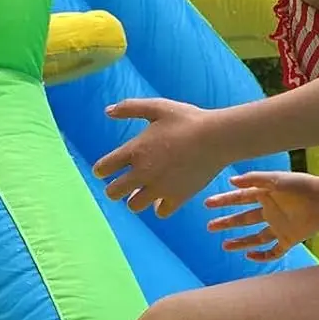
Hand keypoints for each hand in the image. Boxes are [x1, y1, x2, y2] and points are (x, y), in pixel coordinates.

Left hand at [93, 98, 229, 218]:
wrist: (217, 138)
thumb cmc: (187, 119)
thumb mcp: (157, 107)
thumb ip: (129, 108)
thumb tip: (106, 111)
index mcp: (135, 150)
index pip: (103, 168)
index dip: (101, 169)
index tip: (105, 169)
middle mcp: (143, 172)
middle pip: (113, 192)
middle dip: (113, 188)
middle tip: (120, 183)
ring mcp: (160, 187)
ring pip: (134, 205)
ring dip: (134, 199)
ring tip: (141, 191)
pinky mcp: (178, 197)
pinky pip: (160, 212)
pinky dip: (158, 206)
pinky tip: (161, 197)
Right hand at [205, 171, 318, 261]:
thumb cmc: (301, 186)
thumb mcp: (276, 179)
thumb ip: (254, 179)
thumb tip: (231, 181)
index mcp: (265, 195)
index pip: (239, 199)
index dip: (223, 201)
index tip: (207, 204)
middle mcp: (269, 211)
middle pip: (243, 219)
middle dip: (227, 222)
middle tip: (210, 227)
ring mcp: (278, 226)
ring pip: (254, 237)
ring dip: (240, 242)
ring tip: (224, 245)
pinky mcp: (289, 239)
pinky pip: (273, 251)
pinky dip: (262, 256)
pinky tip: (250, 256)